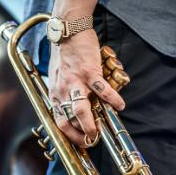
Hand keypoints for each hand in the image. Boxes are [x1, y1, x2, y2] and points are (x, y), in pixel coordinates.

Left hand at [48, 29, 124, 146]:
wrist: (68, 32)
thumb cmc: (65, 56)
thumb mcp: (59, 79)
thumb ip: (66, 95)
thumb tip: (78, 111)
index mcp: (55, 94)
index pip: (60, 122)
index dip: (70, 136)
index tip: (82, 142)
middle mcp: (62, 91)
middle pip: (70, 120)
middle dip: (81, 134)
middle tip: (92, 140)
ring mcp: (75, 82)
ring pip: (80, 111)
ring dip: (90, 124)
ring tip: (99, 131)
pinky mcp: (88, 72)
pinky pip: (102, 90)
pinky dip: (112, 99)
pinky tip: (120, 105)